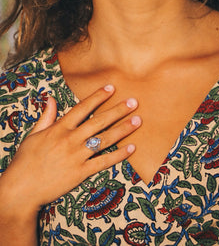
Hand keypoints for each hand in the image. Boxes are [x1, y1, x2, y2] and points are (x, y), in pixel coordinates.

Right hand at [0, 85, 140, 215]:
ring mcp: (77, 156)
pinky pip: (103, 162)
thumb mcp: (33, 135)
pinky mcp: (81, 172)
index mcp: (59, 128)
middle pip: (99, 121)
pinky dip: (118, 155)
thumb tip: (51, 99)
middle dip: (118, 110)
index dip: (98, 97)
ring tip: (138, 121)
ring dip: (123, 129)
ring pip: (105, 139)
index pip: (82, 108)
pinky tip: (131, 148)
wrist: (22, 188)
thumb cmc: (26, 160)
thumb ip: (46, 116)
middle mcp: (71, 139)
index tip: (111, 88)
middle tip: (134, 102)